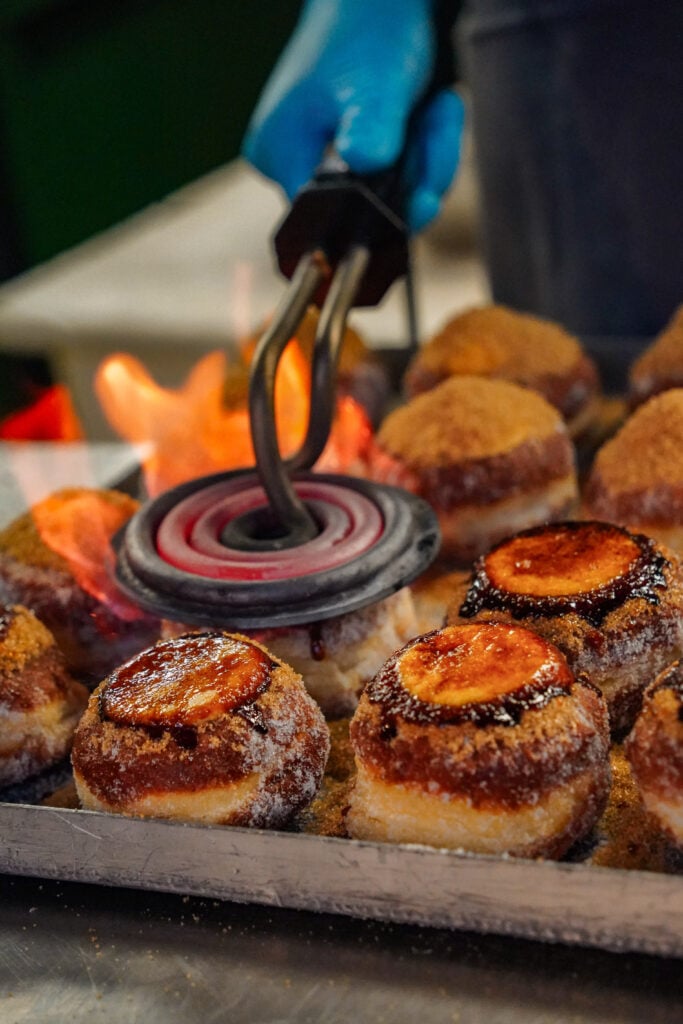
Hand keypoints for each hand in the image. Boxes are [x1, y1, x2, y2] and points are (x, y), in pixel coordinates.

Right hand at [242, 0, 463, 231]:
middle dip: (416, 176)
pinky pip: (400, 179)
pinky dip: (427, 151)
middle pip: (368, 212)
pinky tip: (433, 112)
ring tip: (437, 108)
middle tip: (435, 121)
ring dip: (430, 158)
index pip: (331, 223)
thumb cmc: (370, 32)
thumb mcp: (374, 88)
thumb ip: (368, 135)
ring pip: (392, 197)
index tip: (422, 194)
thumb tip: (365, 178)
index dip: (380, 216)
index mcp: (279, 156)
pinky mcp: (353, 159)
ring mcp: (325, 164)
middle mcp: (295, 167)